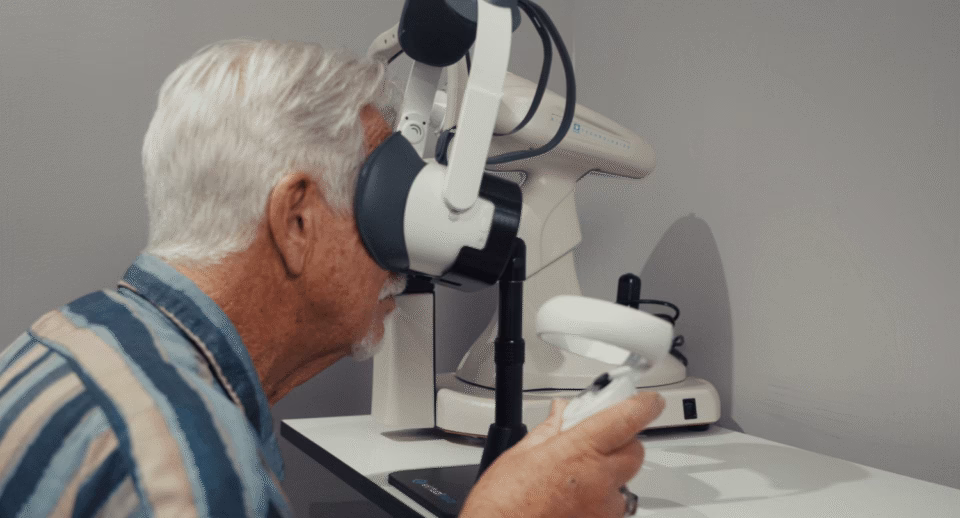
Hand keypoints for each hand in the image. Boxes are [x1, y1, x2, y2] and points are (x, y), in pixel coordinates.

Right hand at [460, 392, 664, 517]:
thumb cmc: (502, 504)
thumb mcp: (521, 454)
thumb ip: (550, 429)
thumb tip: (561, 412)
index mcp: (578, 451)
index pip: (627, 419)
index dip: (644, 405)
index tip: (649, 401)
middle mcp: (598, 480)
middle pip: (634, 452)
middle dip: (622, 442)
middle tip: (598, 442)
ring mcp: (602, 508)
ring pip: (625, 484)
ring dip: (609, 477)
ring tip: (577, 480)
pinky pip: (611, 509)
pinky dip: (599, 502)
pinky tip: (574, 501)